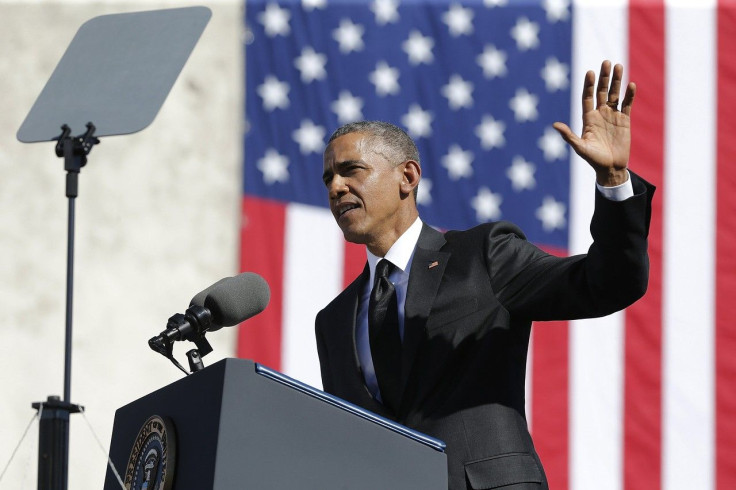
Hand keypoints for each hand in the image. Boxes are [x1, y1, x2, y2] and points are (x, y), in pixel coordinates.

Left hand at [553, 60, 634, 186]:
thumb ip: (568, 136)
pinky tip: (631, 85)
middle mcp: (600, 114)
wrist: (611, 168)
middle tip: (606, 62)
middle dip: (604, 77)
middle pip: (601, 91)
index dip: (588, 85)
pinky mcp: (624, 120)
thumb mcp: (580, 147)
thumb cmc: (593, 159)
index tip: (590, 72)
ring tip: (618, 66)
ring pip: (614, 94)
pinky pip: (627, 105)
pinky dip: (629, 95)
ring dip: (616, 81)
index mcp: (588, 118)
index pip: (587, 97)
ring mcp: (612, 116)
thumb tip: (554, 125)